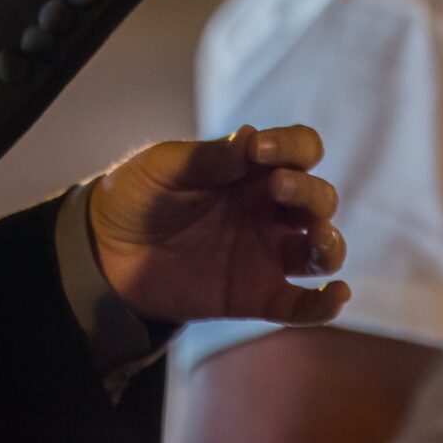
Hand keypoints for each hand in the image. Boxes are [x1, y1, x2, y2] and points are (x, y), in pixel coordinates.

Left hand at [87, 124, 350, 325]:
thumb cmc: (139, 195)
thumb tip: (253, 137)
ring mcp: (266, 253)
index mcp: (253, 169)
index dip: (293, 146)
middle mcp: (270, 209)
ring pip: (321, 249)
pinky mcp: (255, 295)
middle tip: (276, 188)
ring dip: (329, 242)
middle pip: (318, 198)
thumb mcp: (166, 167)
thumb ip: (210, 158)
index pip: (301, 150)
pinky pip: (300, 304)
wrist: (105, 250)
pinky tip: (337, 296)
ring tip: (316, 237)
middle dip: (307, 192)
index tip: (260, 150)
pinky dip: (324, 305)